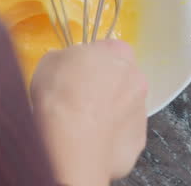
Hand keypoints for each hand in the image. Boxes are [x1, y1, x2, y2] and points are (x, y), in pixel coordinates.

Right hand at [29, 40, 147, 185]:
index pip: (110, 48)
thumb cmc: (59, 93)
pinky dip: (110, 136)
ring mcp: (141, 112)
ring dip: (109, 111)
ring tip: (83, 124)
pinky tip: (91, 141)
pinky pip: (123, 134)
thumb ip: (67, 59)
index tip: (76, 70)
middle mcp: (137, 79)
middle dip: (105, 85)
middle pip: (122, 78)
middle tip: (80, 96)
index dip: (92, 59)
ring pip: (125, 107)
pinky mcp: (138, 141)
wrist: (71, 141)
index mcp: (118, 53)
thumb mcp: (50, 61)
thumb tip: (69, 67)